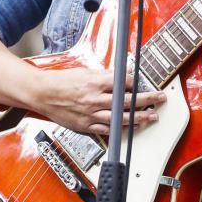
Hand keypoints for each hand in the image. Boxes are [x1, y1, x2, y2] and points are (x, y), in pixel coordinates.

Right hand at [31, 66, 166, 134]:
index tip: (145, 84)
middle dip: (147, 100)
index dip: (137, 84)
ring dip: (139, 117)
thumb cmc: (61, 81)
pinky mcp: (86, 126)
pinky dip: (121, 128)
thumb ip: (105, 75)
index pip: (124, 83)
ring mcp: (91, 114)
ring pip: (121, 118)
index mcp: (95, 82)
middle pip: (127, 101)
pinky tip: (131, 127)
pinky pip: (107, 130)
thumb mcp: (85, 71)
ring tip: (151, 116)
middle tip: (159, 99)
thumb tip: (122, 76)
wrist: (42, 93)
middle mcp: (95, 99)